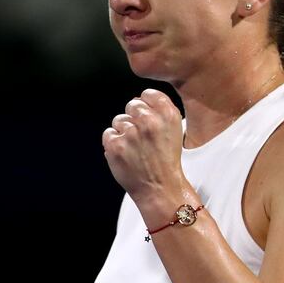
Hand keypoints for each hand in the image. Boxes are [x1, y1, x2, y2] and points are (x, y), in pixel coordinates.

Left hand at [102, 88, 185, 202]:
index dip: (146, 106)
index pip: (147, 94)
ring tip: (135, 149)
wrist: (160, 188)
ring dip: (124, 133)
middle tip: (141, 138)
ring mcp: (131, 133)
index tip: (147, 119)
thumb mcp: (175, 129)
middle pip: (132, 105)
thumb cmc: (166, 160)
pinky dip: (113, 144)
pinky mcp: (116, 145)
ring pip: (119, 120)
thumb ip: (160, 110)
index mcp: (167, 114)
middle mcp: (149, 121)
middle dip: (134, 119)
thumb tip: (140, 98)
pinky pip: (108, 134)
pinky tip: (126, 154)